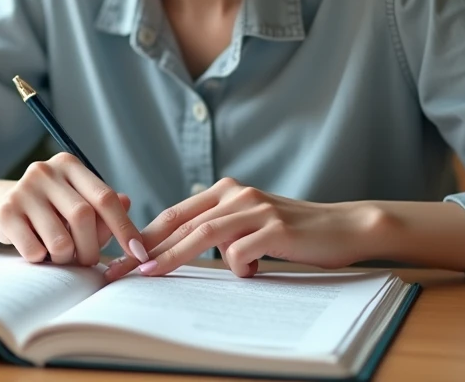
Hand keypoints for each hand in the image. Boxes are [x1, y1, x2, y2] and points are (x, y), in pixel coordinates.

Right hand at [0, 153, 150, 267]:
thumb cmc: (50, 208)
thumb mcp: (77, 202)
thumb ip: (103, 207)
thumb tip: (128, 203)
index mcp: (69, 164)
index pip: (105, 197)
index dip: (125, 228)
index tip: (138, 252)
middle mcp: (44, 171)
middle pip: (83, 217)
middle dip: (92, 248)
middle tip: (88, 260)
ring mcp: (22, 190)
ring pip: (60, 240)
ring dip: (66, 258)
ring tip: (60, 254)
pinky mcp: (4, 213)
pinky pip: (35, 251)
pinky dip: (43, 260)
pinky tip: (38, 250)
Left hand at [103, 178, 383, 280]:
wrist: (343, 226)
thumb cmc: (293, 232)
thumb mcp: (250, 223)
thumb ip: (220, 228)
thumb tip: (178, 251)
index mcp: (226, 191)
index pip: (176, 214)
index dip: (146, 235)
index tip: (122, 257)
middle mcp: (237, 194)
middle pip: (181, 223)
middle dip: (148, 248)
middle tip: (121, 270)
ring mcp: (256, 209)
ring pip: (203, 234)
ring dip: (173, 256)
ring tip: (150, 273)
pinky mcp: (275, 228)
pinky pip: (240, 252)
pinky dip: (238, 268)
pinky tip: (255, 273)